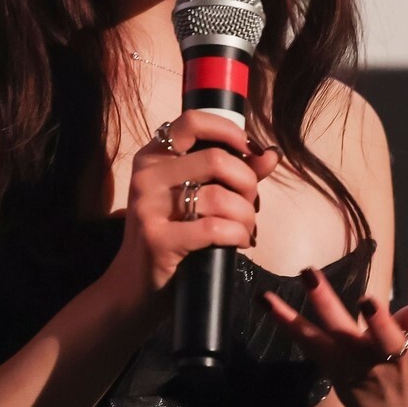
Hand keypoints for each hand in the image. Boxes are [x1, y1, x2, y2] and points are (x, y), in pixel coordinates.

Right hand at [103, 110, 281, 303]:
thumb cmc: (173, 235)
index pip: (193, 121)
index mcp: (153, 157)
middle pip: (216, 160)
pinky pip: (215, 228)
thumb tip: (270, 154)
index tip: (249, 150)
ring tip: (246, 228)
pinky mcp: (157, 239)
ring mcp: (148, 207)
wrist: (136, 285)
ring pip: (221, 197)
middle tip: (250, 203)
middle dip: (247, 183)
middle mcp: (146, 176)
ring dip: (247, 216)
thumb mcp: (196, 198)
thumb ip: (232, 173)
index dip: (229, 131)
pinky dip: (238, 234)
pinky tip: (239, 241)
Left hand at [263, 257, 407, 406]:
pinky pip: (307, 339)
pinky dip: (286, 320)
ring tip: (308, 275)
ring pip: (340, 332)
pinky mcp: (333, 364)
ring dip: (324, 305)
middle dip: (378, 318)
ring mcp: (360, 360)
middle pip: (384, 333)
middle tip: (369, 298)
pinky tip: (266, 298)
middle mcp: (393, 352)